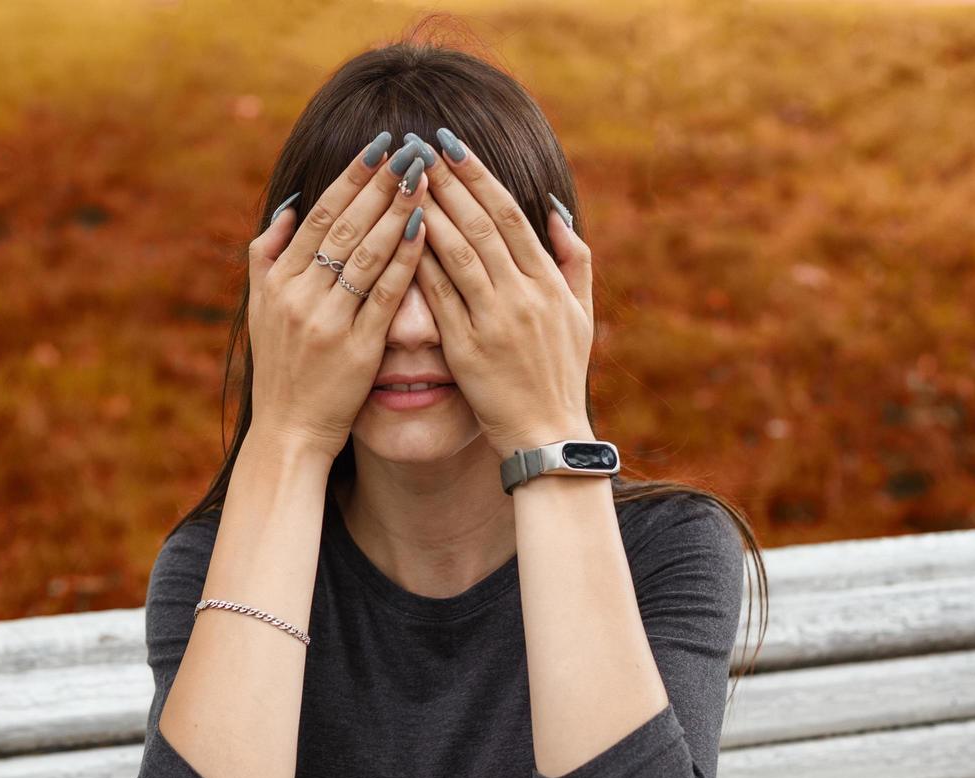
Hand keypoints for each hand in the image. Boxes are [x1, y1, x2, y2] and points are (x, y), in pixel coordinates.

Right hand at [246, 133, 430, 460]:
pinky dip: (405, 262)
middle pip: (345, 227)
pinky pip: (385, 297)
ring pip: (367, 256)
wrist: (290, 432)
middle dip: (380, 184)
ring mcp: (328, 323)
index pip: (318, 216)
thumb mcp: (259, 308)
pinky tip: (427, 231)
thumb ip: (267, 256)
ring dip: (397, 212)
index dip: (349, 178)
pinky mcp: (357, 350)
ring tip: (424, 178)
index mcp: (278, 281)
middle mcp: (300, 297)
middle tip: (410, 148)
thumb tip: (288, 206)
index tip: (377, 145)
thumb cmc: (280, 367)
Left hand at [411, 130, 595, 457]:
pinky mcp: (467, 351)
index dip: (479, 175)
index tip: (452, 145)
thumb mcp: (580, 314)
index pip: (510, 214)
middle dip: (446, 181)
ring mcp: (494, 322)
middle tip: (416, 147)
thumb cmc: (560, 374)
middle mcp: (523, 296)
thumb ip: (573, 259)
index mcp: (549, 282)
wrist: (547, 436)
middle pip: (480, 225)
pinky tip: (394, 237)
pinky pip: (438, 299)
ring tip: (401, 180)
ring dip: (427, 211)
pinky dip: (417, 265)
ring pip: (456, 254)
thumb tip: (554, 212)